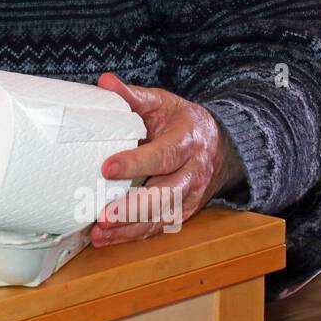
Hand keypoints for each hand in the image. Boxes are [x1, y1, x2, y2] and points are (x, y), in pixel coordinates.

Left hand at [89, 72, 240, 247]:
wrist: (221, 145)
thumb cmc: (181, 122)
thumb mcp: (162, 102)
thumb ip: (133, 96)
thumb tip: (105, 82)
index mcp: (187, 141)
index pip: (163, 155)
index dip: (136, 163)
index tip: (107, 168)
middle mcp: (192, 172)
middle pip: (165, 195)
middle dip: (133, 208)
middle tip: (103, 216)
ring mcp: (190, 196)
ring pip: (162, 218)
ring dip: (129, 229)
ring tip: (100, 234)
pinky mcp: (184, 212)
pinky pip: (159, 227)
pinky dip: (133, 235)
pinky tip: (108, 238)